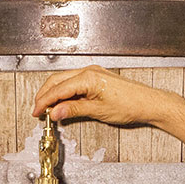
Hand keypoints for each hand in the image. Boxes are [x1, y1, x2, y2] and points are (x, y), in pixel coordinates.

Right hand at [32, 65, 174, 125]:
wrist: (148, 103)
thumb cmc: (130, 105)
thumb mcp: (97, 111)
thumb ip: (74, 110)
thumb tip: (56, 112)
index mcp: (88, 77)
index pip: (58, 89)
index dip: (44, 101)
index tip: (37, 111)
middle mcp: (89, 72)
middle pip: (57, 81)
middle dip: (45, 95)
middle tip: (38, 110)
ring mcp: (93, 73)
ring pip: (64, 81)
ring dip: (54, 94)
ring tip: (48, 108)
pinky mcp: (97, 78)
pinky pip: (74, 82)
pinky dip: (64, 92)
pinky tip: (62, 103)